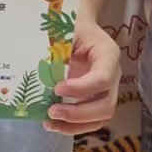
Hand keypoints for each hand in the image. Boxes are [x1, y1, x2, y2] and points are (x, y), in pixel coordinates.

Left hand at [46, 18, 119, 135]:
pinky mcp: (97, 99)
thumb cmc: (74, 25)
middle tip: (52, 111)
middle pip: (106, 105)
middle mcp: (113, 75)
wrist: (81, 27)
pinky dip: (73, 126)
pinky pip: (91, 120)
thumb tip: (38, 72)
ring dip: (75, 125)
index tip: (57, 89)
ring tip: (49, 123)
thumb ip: (58, 49)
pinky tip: (54, 125)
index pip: (103, 78)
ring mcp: (108, 90)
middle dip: (78, 113)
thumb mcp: (67, 30)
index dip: (82, 88)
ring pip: (100, 117)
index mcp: (108, 54)